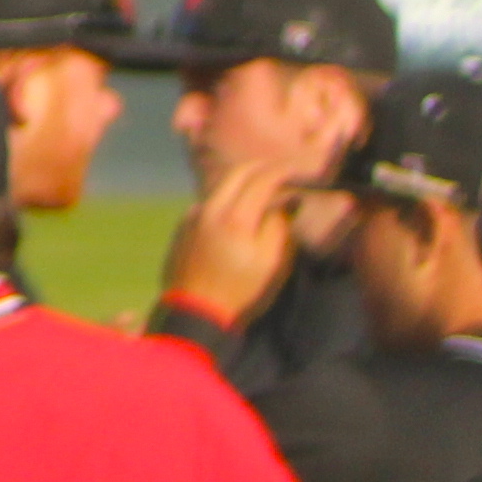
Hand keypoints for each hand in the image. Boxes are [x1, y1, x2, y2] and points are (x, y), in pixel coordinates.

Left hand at [159, 156, 306, 331]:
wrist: (193, 314)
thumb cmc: (239, 291)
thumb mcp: (271, 262)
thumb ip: (279, 225)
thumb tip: (286, 201)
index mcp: (234, 217)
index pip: (261, 179)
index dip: (283, 171)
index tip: (298, 170)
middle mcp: (209, 209)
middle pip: (237, 173)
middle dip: (262, 167)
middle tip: (282, 171)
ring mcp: (191, 217)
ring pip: (221, 186)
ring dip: (243, 181)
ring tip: (263, 188)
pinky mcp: (183, 227)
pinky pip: (208, 203)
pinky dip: (227, 198)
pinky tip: (238, 210)